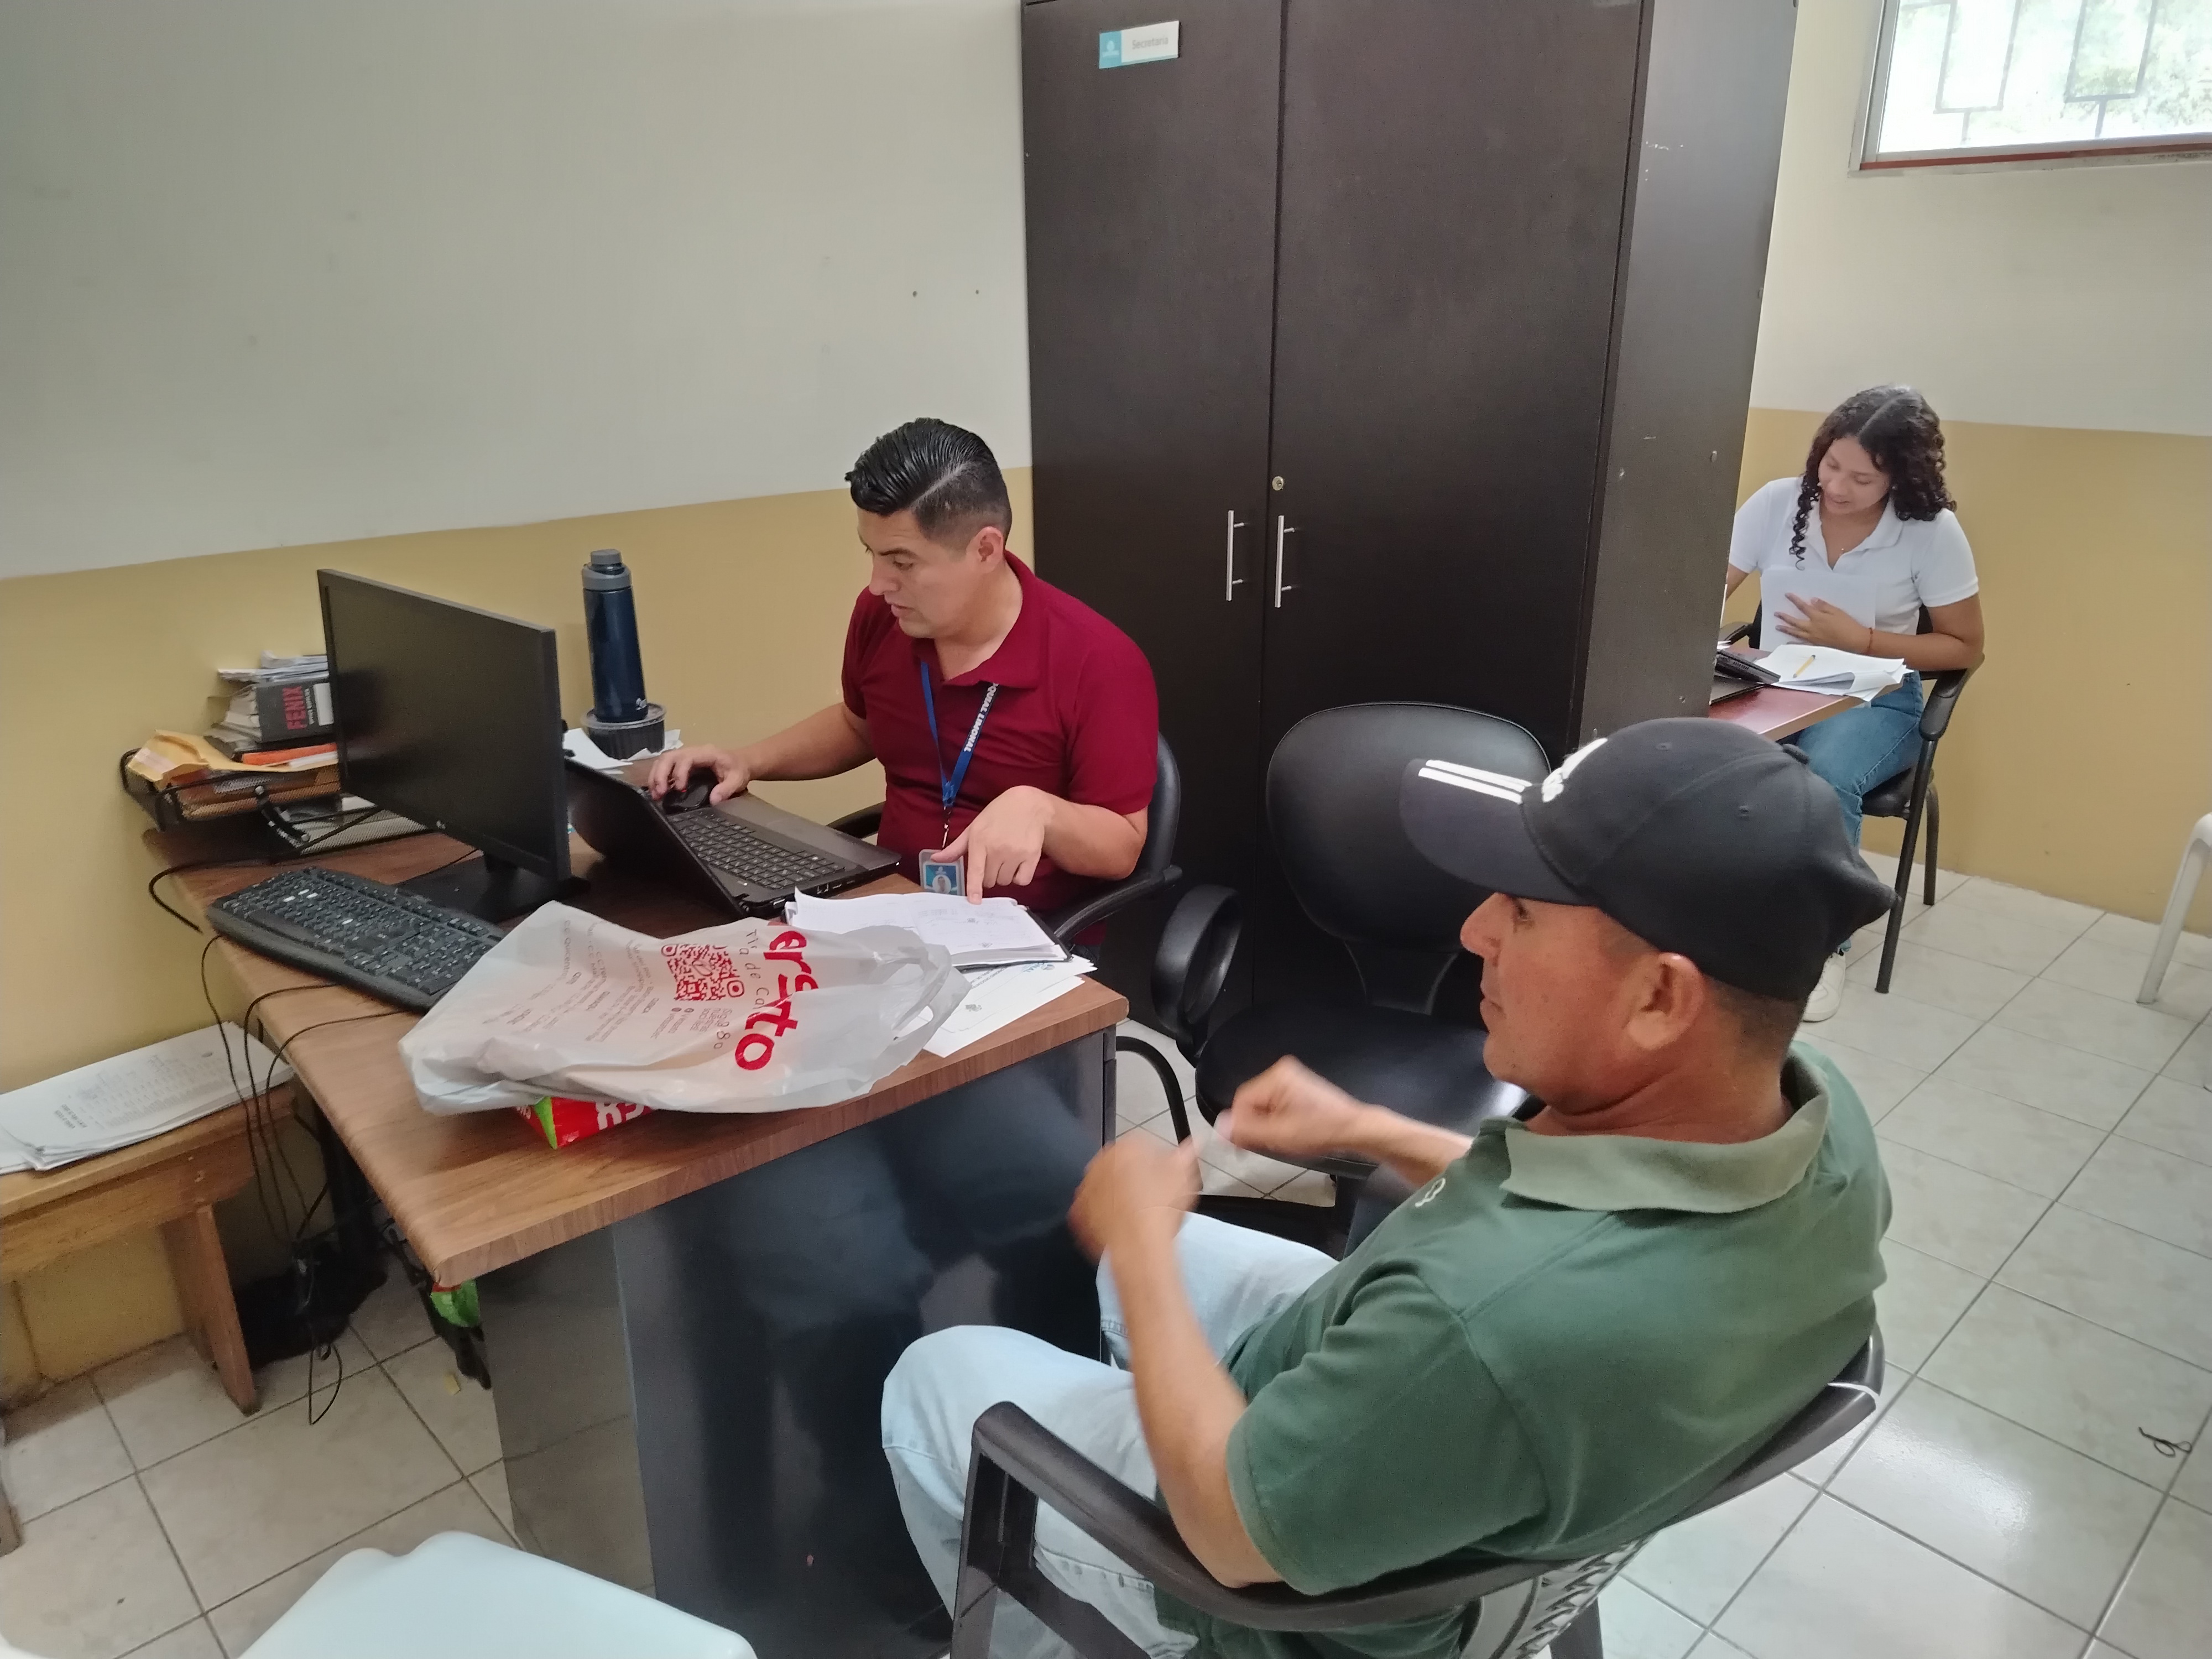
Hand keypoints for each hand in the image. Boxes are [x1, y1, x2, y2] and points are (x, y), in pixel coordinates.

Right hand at [646, 744, 752, 802]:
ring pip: (663, 761)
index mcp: (706, 753)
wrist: (740, 763)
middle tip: (659, 793)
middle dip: (661, 774)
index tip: (679, 789)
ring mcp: (685, 756)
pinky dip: (658, 778)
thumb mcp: (738, 779)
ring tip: (655, 795)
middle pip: (669, 757)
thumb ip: (727, 789)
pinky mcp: (681, 764)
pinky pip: (665, 766)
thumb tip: (713, 800)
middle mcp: (692, 752)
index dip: (679, 772)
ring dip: (656, 776)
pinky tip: (658, 792)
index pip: (686, 758)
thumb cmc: (738, 769)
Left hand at [940, 785, 1055, 899]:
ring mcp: (1016, 853)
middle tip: (993, 861)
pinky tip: (1018, 864)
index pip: (976, 870)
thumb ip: (956, 847)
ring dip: (1004, 876)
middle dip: (989, 876)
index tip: (974, 901)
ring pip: (1005, 881)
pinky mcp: (1032, 856)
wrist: (1027, 805)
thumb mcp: (974, 827)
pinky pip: (1022, 880)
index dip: (974, 888)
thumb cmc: (997, 816)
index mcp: (980, 841)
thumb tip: (936, 858)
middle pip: (990, 881)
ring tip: (1006, 859)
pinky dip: (1019, 877)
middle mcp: (997, 848)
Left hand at [1069, 1135, 1199, 1260]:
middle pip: (1121, 1167)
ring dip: (1119, 1196)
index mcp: (1125, 1147)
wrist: (1139, 1246)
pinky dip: (1105, 1215)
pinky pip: (1093, 1210)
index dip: (1158, 1163)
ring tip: (1140, 1214)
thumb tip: (1194, 1143)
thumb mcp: (1183, 1176)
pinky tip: (1122, 1225)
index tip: (1166, 1176)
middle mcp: (1100, 1162)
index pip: (1143, 1147)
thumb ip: (1187, 1154)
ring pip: (1106, 1187)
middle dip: (1135, 1178)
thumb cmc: (1161, 1208)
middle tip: (1153, 1197)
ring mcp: (1086, 1188)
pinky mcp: (1078, 1213)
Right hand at [1217, 1058, 1371, 1162]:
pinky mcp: (1297, 1089)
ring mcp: (1291, 1080)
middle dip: (1255, 1125)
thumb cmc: (1323, 1130)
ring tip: (1281, 1139)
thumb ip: (1247, 1131)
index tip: (1242, 1145)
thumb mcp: (1280, 1135)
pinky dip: (1276, 1121)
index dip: (1240, 1125)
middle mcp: (1282, 1073)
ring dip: (1266, 1125)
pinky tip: (1288, 1134)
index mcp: (1277, 1077)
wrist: (1355, 1130)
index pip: (1241, 1100)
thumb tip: (1220, 1127)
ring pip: (1262, 1107)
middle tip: (1265, 1144)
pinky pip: (1274, 1106)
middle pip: (1251, 1103)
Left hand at [1775, 595, 1872, 651]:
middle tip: (1776, 613)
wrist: (1854, 640)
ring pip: (1796, 633)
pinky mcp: (1816, 645)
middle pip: (1795, 621)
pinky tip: (1788, 642)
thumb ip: (1823, 606)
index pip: (1803, 607)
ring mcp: (1813, 638)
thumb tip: (1812, 600)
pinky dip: (1794, 642)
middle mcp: (1812, 628)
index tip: (1787, 595)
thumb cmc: (1848, 624)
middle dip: (1785, 617)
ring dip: (1786, 629)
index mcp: (1818, 617)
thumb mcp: (1837, 612)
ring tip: (1777, 627)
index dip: (1794, 600)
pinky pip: (1801, 644)